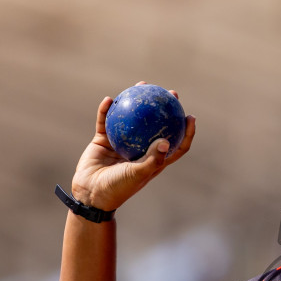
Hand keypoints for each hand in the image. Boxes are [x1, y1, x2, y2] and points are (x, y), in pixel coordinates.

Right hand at [71, 83, 196, 212]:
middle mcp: (139, 149)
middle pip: (156, 125)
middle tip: (170, 93)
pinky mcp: (103, 141)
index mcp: (153, 160)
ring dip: (136, 101)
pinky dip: (106, 111)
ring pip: (131, 118)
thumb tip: (166, 141)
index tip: (190, 116)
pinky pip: (105, 121)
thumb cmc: (117, 189)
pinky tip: (109, 99)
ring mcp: (121, 144)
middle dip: (165, 108)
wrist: (91, 195)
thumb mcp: (137, 175)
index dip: (186, 132)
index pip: (175, 145)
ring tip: (141, 85)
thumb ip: (152, 159)